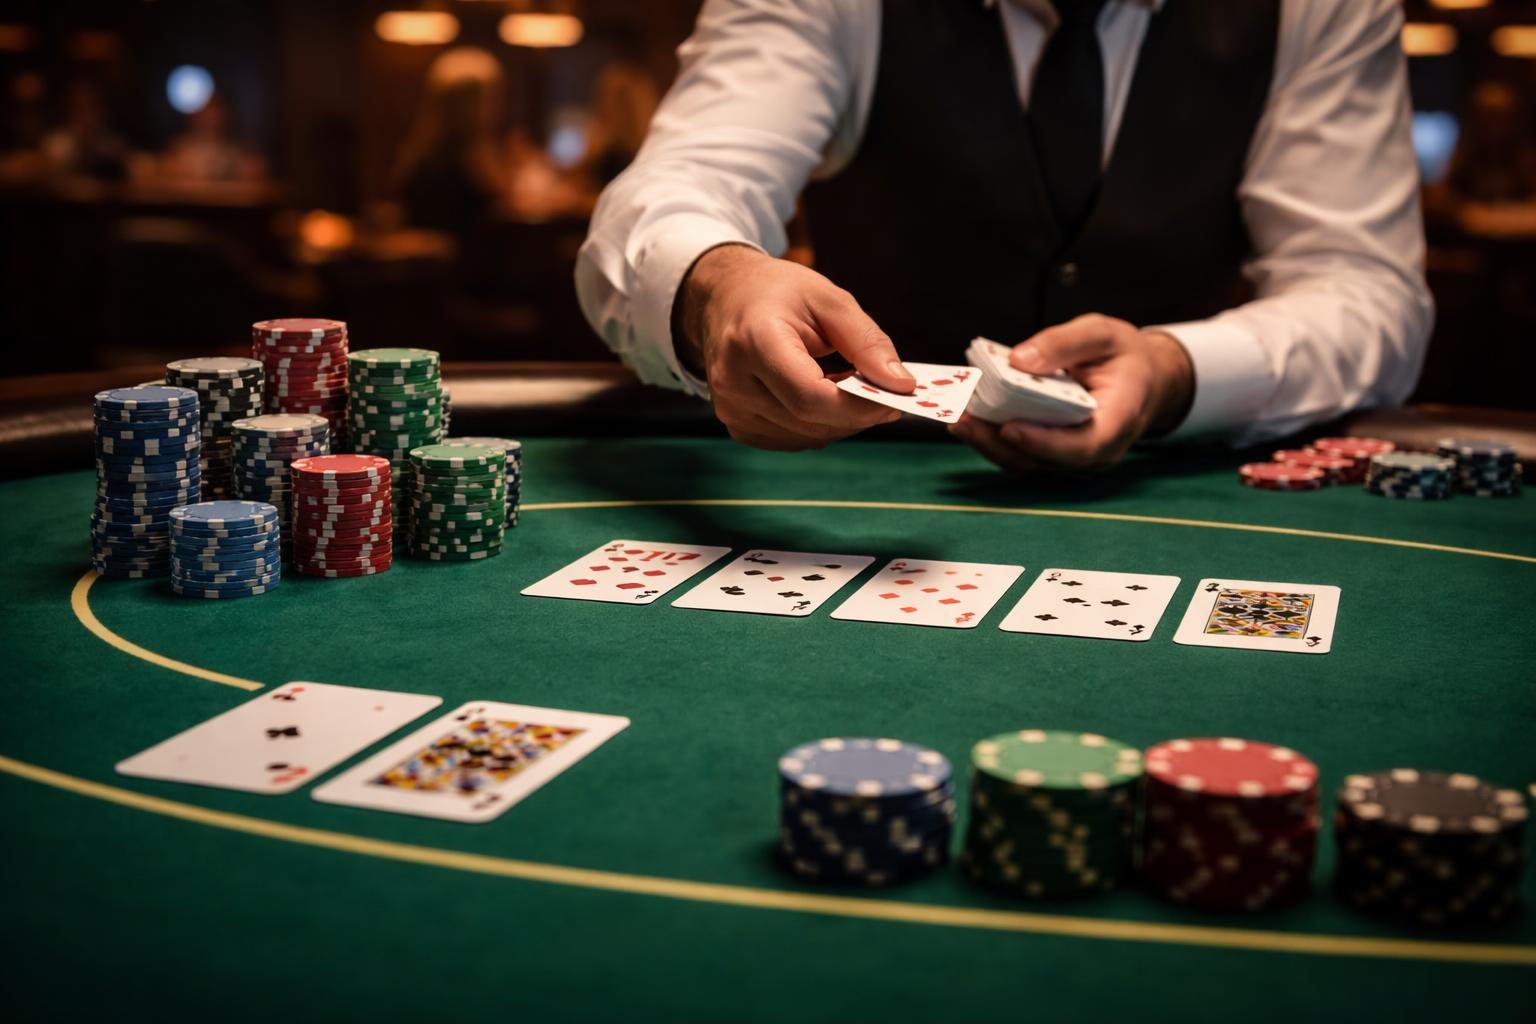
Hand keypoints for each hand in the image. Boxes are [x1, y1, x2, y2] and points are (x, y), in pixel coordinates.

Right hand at [675, 244, 913, 450]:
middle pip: (811, 422)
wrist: (723, 298)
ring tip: (851, 385)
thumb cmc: (778, 292)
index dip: (859, 406)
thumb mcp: (829, 299)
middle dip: (858, 414)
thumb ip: (867, 342)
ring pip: (807, 437)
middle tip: (887, 392)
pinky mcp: (737, 426)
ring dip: (840, 420)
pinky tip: (824, 395)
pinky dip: (819, 424)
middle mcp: (733, 382)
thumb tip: (901, 385)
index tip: (896, 397)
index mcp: (753, 341)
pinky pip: (794, 439)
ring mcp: (731, 409)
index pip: (810, 396)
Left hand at [949, 314, 1193, 473]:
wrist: (1141, 380)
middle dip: (999, 442)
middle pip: (1044, 461)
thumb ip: (1065, 343)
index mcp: (1118, 421)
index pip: (1084, 445)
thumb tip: (1019, 361)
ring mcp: (1072, 460)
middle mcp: (1096, 451)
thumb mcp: (1103, 333)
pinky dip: (990, 438)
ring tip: (956, 417)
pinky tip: (965, 417)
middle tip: (963, 419)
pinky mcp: (1051, 455)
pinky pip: (1019, 454)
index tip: (1009, 427)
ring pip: (1026, 462)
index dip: (1044, 442)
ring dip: (987, 443)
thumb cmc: (1122, 355)